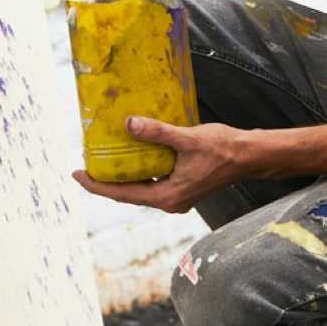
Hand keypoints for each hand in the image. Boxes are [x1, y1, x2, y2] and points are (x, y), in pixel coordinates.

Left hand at [72, 117, 253, 213]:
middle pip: (128, 194)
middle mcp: (170, 201)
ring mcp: (177, 196)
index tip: (76, 175)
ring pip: (140, 188)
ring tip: (104, 159)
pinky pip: (153, 181)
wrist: (249, 156)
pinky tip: (133, 155)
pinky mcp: (183, 187)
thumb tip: (128, 124)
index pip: (122, 194)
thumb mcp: (186, 138)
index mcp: (167, 197)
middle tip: (85, 164)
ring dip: (122, 175)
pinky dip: (139, 170)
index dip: (97, 186)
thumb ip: (157, 133)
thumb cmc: (222, 149)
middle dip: (105, 181)